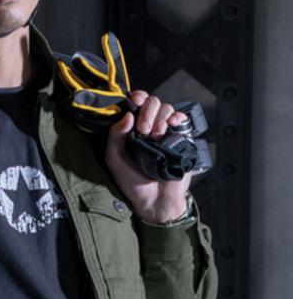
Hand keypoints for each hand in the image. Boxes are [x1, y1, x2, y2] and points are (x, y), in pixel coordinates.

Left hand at [104, 90, 191, 223]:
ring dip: (161, 119)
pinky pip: (182, 120)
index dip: (137, 97)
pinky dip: (178, 118)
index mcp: (132, 128)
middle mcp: (149, 126)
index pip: (136, 103)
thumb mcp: (115, 160)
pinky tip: (173, 125)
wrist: (154, 200)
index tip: (135, 102)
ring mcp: (166, 132)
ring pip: (167, 109)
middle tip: (144, 131)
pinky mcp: (181, 139)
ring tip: (156, 137)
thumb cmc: (132, 182)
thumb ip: (115, 137)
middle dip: (148, 112)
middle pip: (153, 102)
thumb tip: (127, 115)